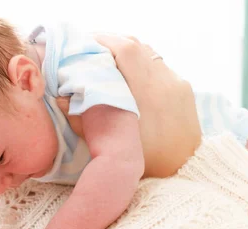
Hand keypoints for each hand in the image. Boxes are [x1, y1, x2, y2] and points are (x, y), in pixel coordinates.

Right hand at [57, 35, 200, 177]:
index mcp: (148, 94)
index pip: (126, 50)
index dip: (104, 40)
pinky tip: (127, 71)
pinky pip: (158, 64)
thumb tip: (62, 99)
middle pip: (136, 45)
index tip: (85, 42)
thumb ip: (83, 121)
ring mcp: (177, 83)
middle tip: (91, 47)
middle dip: (112, 41)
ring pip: (148, 52)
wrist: (185, 168)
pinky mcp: (183, 87)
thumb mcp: (112, 144)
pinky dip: (140, 61)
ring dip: (126, 50)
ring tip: (107, 56)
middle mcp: (165, 82)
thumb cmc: (147, 161)